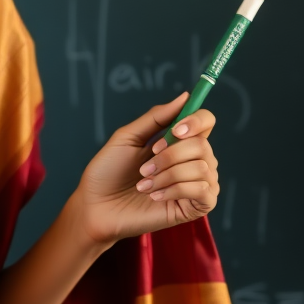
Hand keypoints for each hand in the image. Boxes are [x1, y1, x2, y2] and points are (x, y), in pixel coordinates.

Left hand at [75, 92, 219, 246]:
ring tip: (144, 184)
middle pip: (203, 145)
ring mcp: (197, 184)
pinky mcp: (196, 207)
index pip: (206, 122)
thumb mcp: (128, 137)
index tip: (176, 130)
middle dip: (170, 154)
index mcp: (178, 141)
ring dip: (167, 174)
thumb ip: (156, 117)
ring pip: (202, 168)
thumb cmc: (108, 170)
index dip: (196, 120)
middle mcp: (193, 160)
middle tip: (144, 166)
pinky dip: (174, 189)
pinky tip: (155, 196)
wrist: (97, 204)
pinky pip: (202, 190)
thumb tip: (185, 96)